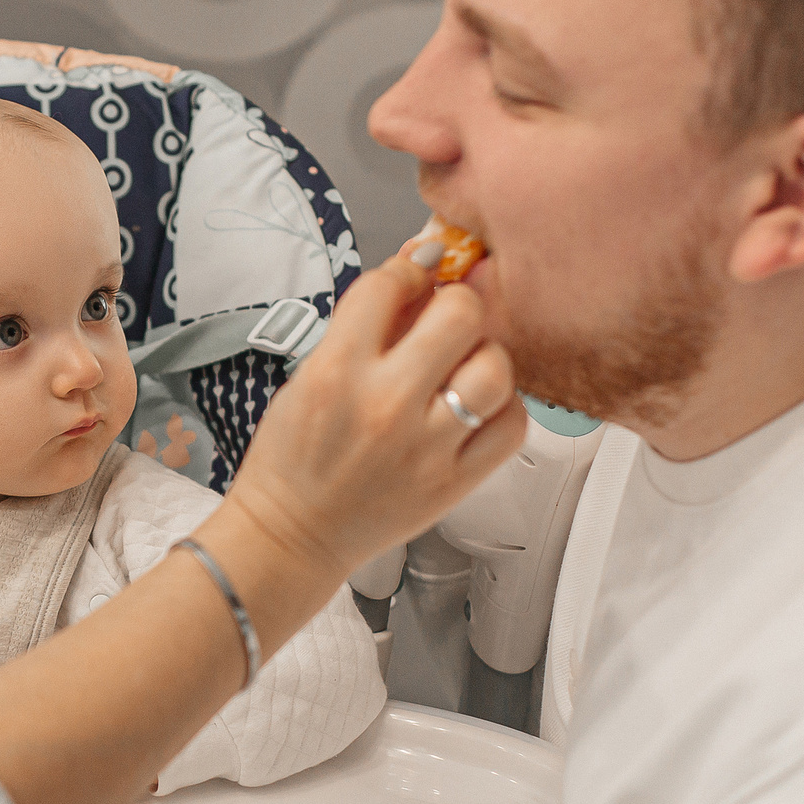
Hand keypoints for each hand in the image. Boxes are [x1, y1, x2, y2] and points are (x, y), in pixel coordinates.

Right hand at [211, 246, 523, 603]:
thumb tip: (420, 272)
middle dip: (455, 304)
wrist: (292, 534)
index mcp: (336, 372)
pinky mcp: (455, 482)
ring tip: (465, 365)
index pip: (390, 285)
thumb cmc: (294, 458)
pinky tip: (477, 406)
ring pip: (496, 368)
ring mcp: (426, 447)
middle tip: (447, 317)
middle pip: (459, 314)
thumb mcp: (310, 375)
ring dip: (485, 355)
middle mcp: (385, 406)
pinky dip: (502, 406)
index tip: (417, 275)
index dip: (410, 269)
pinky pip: (511, 424)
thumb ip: (364, 327)